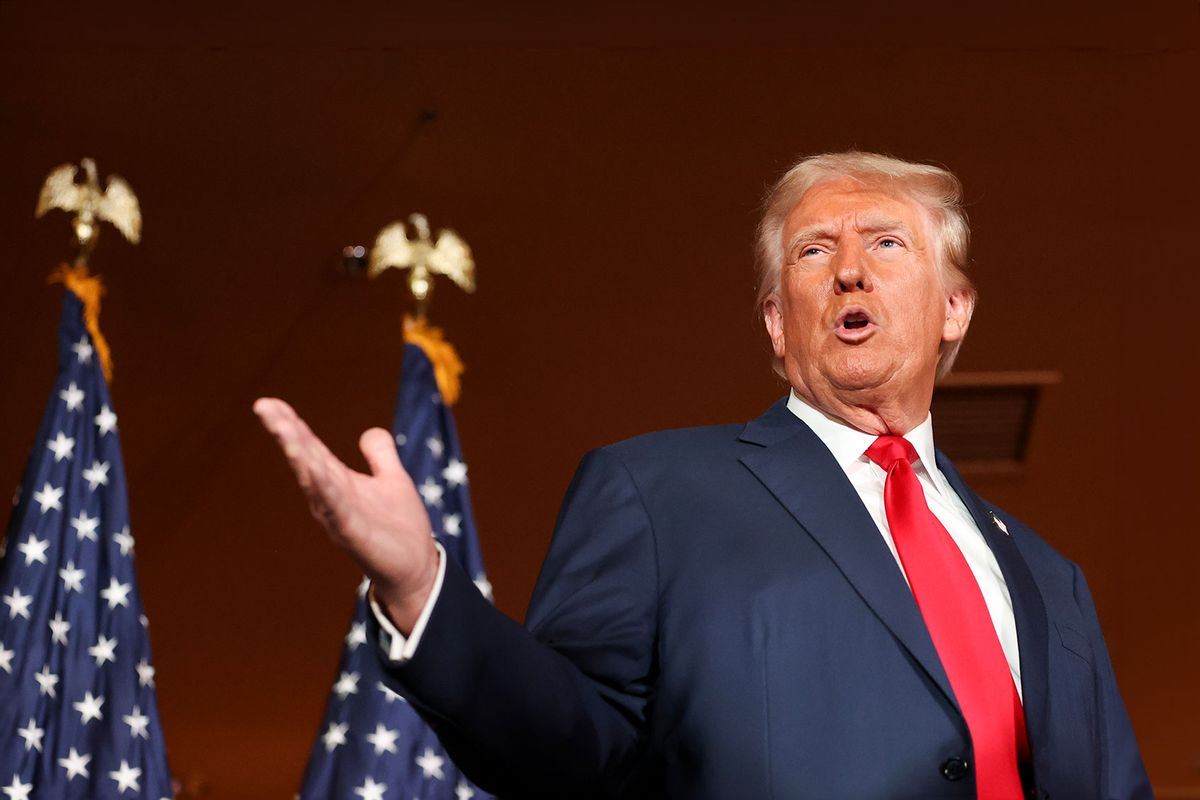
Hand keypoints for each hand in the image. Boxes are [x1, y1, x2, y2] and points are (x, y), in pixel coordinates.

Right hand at [253, 397, 438, 631]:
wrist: (416, 567)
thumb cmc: (400, 528)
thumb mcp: (392, 479)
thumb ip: (380, 455)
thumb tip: (369, 432)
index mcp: (338, 482)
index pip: (310, 447)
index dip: (290, 425)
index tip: (268, 402)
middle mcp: (330, 497)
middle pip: (304, 458)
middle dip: (286, 432)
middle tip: (264, 407)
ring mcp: (338, 515)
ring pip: (313, 480)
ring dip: (299, 454)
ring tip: (284, 430)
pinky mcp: (351, 533)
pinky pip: (334, 507)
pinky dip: (323, 489)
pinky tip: (313, 470)